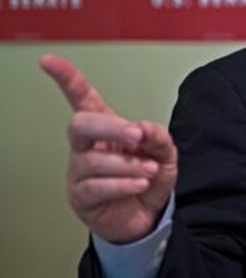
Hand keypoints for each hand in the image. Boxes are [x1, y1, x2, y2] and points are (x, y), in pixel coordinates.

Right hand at [40, 54, 176, 243]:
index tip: (49, 61)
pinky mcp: (82, 196)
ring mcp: (80, 171)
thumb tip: (142, 127)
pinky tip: (139, 184)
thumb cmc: (149, 178)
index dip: (66, 78)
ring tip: (150, 171)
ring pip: (94, 160)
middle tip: (136, 136)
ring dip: (128, 164)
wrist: (148, 215)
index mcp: (105, 127)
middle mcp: (87, 146)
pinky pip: (97, 186)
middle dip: (110, 127)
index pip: (81, 97)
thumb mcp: (164, 153)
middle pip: (81, 124)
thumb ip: (157, 136)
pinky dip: (123, 184)